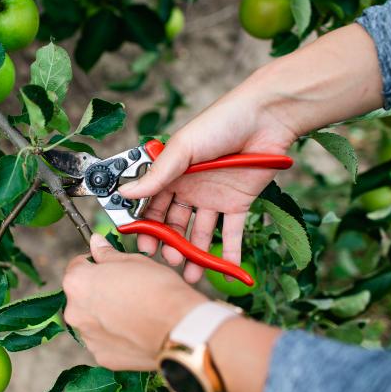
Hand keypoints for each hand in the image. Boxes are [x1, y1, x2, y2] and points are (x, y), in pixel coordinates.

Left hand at [62, 234, 206, 370]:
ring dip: (105, 316)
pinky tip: (136, 331)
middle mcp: (74, 312)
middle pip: (82, 297)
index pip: (77, 267)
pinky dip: (116, 337)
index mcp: (77, 283)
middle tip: (126, 291)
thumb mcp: (133, 261)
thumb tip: (95, 243)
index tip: (109, 268)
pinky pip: (105, 342)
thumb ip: (107, 254)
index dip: (95, 265)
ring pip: (92, 321)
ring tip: (134, 313)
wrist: (178, 328)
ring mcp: (87, 337)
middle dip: (98, 292)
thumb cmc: (157, 290)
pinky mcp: (102, 357)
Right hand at [119, 90, 296, 282]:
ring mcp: (213, 197)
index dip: (145, 225)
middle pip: (174, 223)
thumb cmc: (219, 123)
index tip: (140, 244)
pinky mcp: (239, 202)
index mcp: (171, 173)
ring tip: (191, 273)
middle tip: (166, 260)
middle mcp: (190, 187)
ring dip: (194, 254)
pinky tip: (226, 271)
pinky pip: (232, 232)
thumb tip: (123, 193)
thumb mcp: (182, 149)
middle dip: (169, 244)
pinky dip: (230, 253)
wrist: (266, 118)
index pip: (151, 205)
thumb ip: (156, 176)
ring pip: (200, 232)